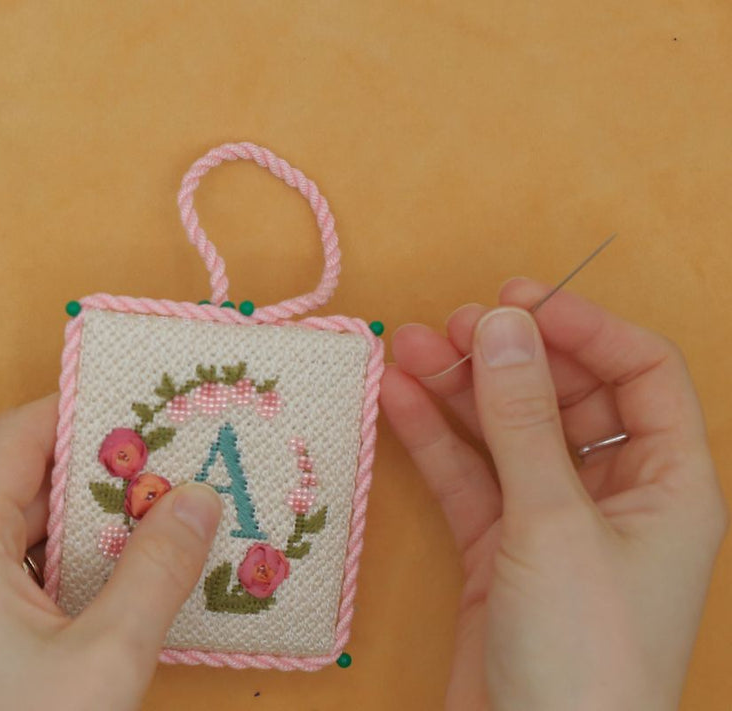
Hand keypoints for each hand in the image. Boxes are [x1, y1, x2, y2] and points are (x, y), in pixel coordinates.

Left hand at [0, 395, 223, 710]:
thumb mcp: (106, 658)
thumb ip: (156, 570)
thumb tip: (197, 499)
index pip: (15, 439)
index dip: (79, 410)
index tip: (144, 402)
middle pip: (15, 487)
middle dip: (96, 474)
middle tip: (172, 464)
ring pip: (12, 538)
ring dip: (82, 528)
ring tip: (158, 521)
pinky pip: (2, 581)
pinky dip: (58, 572)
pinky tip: (116, 586)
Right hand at [381, 278, 726, 709]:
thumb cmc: (584, 653)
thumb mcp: (553, 523)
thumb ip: (522, 421)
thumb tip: (502, 325)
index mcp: (670, 485)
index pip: (641, 374)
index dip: (583, 327)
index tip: (514, 300)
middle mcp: (618, 497)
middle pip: (567, 397)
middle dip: (510, 357)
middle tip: (449, 326)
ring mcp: (554, 526)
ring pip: (507, 435)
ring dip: (462, 391)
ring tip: (406, 349)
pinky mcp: (500, 555)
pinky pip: (469, 478)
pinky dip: (435, 439)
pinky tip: (399, 401)